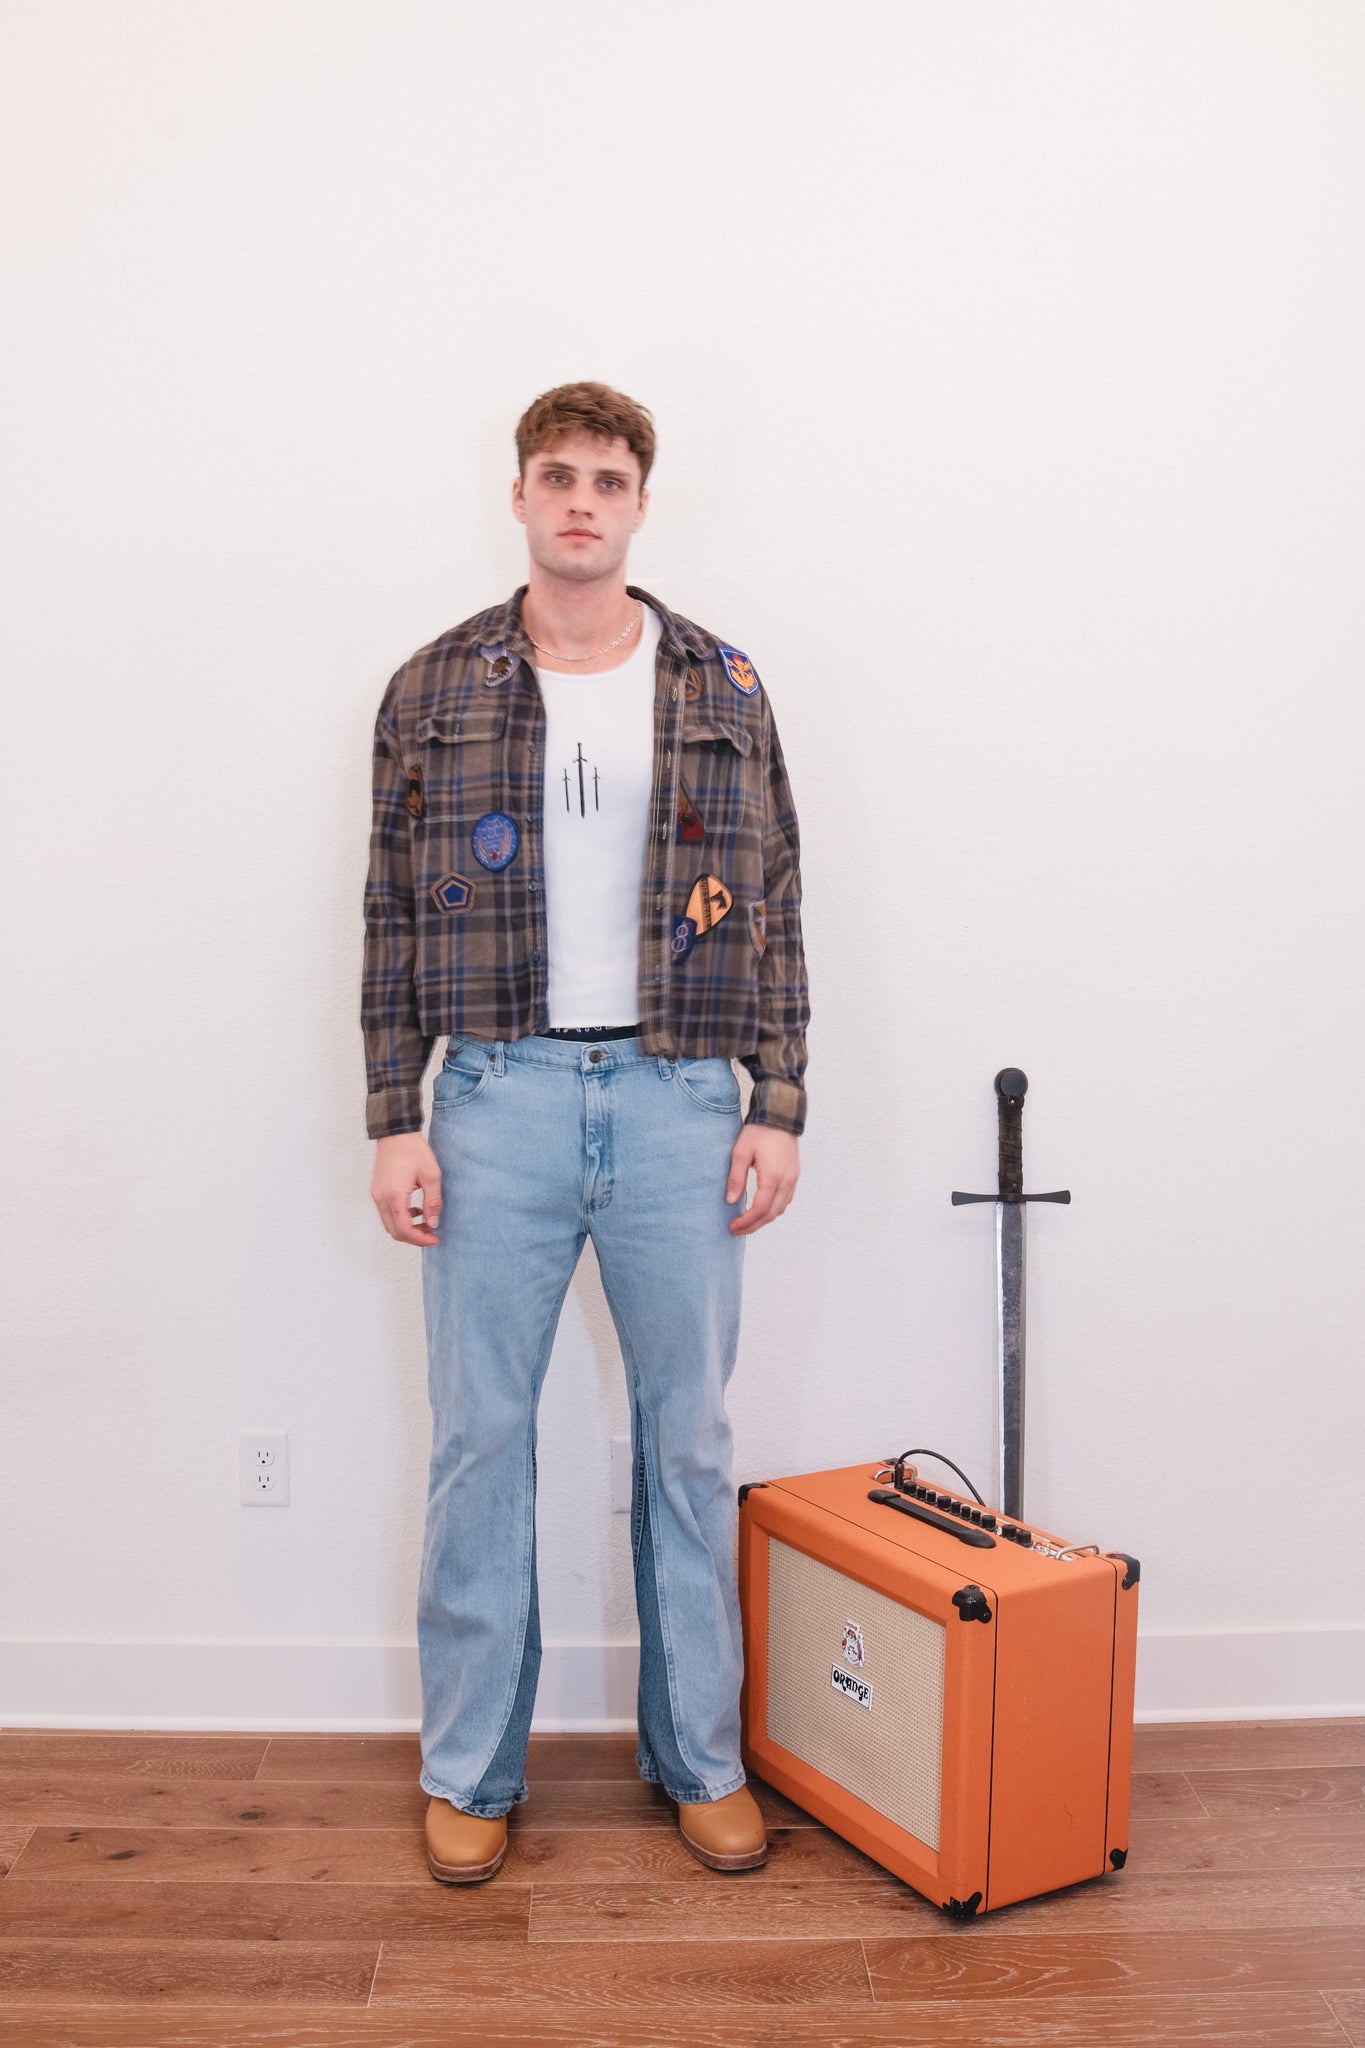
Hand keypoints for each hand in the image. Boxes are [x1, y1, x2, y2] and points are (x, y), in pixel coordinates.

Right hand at [371, 1132, 441, 1246]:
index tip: (435, 1239)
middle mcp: (381, 1198)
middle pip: (394, 1231)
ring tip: (426, 1221)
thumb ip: (433, 1202)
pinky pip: (387, 1213)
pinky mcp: (377, 1191)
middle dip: (414, 1237)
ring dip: (407, 1228)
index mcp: (394, 1196)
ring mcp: (377, 1195)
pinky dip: (400, 1218)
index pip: (405, 1230)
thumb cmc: (413, 1150)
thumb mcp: (431, 1175)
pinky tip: (415, 1210)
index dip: (421, 1239)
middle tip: (432, 1234)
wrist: (396, 1134)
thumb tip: (433, 1223)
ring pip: (389, 1224)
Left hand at [725, 1125, 799, 1235]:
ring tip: (748, 1222)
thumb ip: (736, 1177)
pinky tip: (762, 1208)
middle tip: (738, 1230)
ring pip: (781, 1208)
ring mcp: (793, 1178)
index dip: (746, 1221)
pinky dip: (774, 1208)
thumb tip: (731, 1200)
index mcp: (772, 1176)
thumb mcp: (741, 1152)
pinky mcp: (794, 1175)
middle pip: (772, 1214)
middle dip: (754, 1225)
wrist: (780, 1116)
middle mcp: (786, 1181)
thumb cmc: (760, 1131)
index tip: (733, 1227)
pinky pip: (786, 1199)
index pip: (760, 1208)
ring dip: (765, 1219)